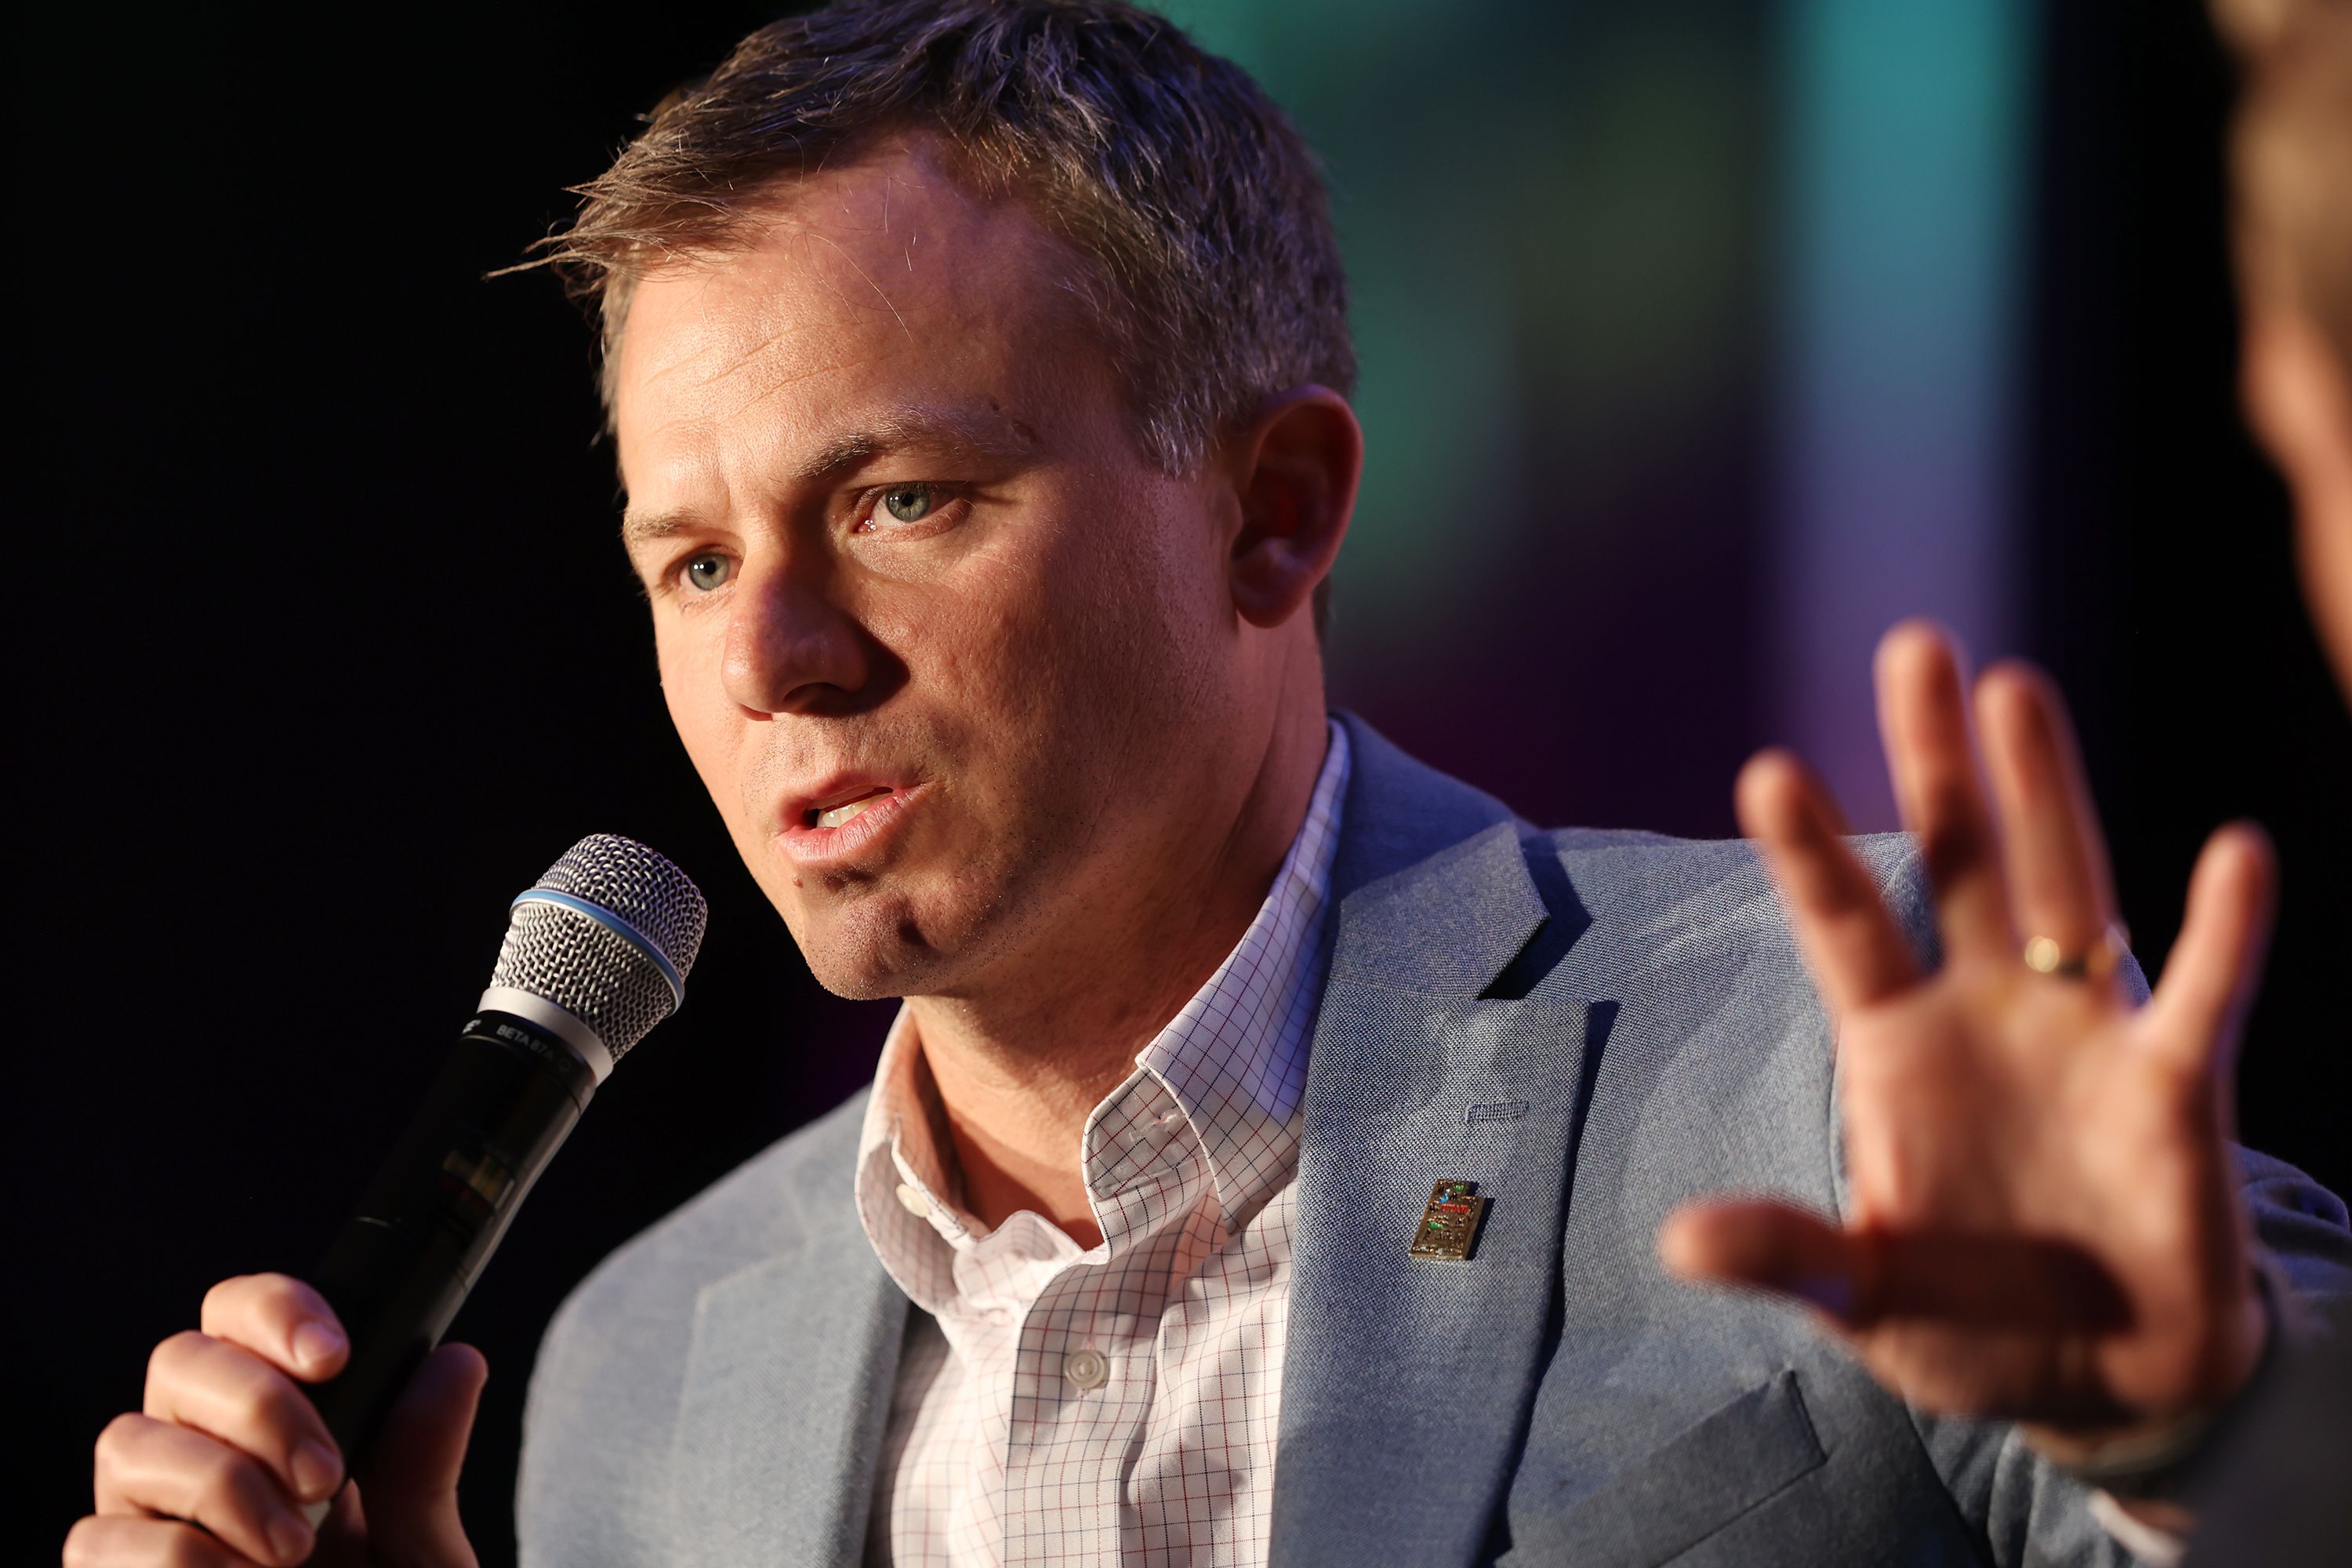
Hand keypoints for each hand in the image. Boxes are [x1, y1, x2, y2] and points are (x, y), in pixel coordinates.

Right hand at [66, 1273, 483, 1566]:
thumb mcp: (419, 1559)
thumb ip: (421, 1471)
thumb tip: (456, 1361)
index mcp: (278, 1425)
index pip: (239, 1317)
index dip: (275, 1310)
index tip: (335, 1354)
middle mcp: (198, 1455)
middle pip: (179, 1360)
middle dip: (260, 1403)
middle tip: (325, 1476)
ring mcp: (144, 1517)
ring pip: (129, 1441)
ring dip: (222, 1485)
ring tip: (291, 1550)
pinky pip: (99, 1539)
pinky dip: (177, 1557)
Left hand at [1659, 621, 2274, 1443]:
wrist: (2104, 1381)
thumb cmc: (1974, 1321)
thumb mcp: (1866, 1298)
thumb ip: (1792, 1253)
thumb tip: (1679, 1240)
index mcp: (1896, 1046)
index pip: (1844, 928)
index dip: (1809, 855)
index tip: (1766, 766)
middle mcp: (1986, 1010)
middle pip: (1955, 862)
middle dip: (1934, 761)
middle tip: (1913, 645)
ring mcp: (2084, 1032)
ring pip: (2068, 886)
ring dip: (2048, 791)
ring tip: (2019, 685)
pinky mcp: (2176, 1084)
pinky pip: (2206, 996)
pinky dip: (2226, 930)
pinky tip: (2238, 853)